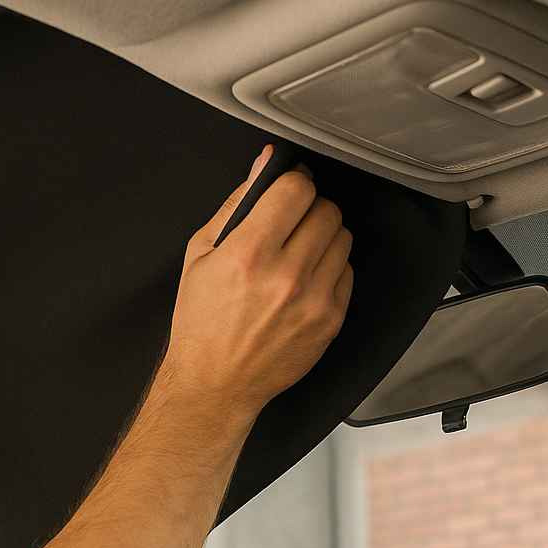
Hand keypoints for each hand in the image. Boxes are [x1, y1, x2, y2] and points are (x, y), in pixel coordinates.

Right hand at [159, 145, 353, 418]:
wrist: (215, 384)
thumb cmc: (201, 322)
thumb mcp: (200, 256)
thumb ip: (236, 205)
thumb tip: (265, 163)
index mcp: (248, 254)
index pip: (297, 188)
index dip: (292, 182)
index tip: (285, 191)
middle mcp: (286, 275)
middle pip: (326, 209)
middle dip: (308, 209)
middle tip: (289, 225)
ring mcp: (314, 299)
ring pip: (342, 236)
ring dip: (322, 236)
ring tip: (297, 253)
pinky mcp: (331, 319)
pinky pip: (347, 271)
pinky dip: (329, 268)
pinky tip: (304, 281)